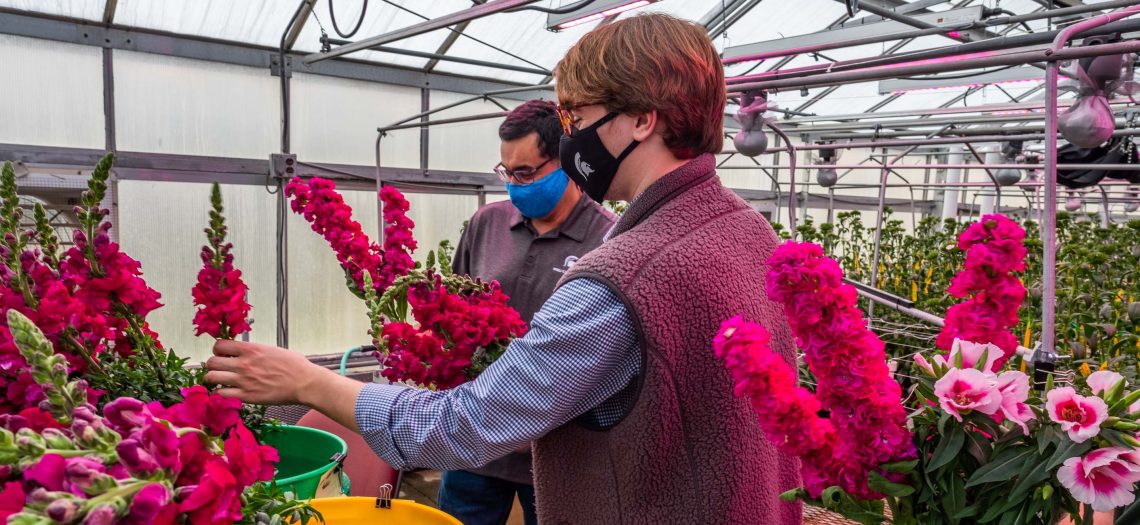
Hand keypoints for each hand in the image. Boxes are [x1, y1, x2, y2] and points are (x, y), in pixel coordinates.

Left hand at [204, 339, 328, 404]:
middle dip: (212, 365)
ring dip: (213, 378)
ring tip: (220, 380)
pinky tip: (227, 392)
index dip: (218, 350)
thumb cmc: (294, 365)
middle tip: (220, 368)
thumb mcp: (273, 350)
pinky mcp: (246, 395)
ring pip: (212, 377)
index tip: (223, 354)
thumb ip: (255, 351)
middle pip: (211, 362)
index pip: (219, 345)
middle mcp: (243, 363)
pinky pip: (221, 393)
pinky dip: (220, 393)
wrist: (304, 382)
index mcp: (251, 349)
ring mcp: (243, 380)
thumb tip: (245, 352)